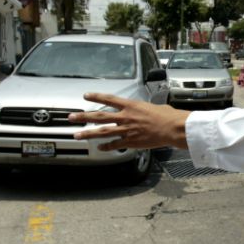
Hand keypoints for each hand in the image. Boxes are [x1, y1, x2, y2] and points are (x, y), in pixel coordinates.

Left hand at [69, 93, 190, 150]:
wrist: (172, 128)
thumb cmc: (167, 117)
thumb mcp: (155, 107)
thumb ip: (146, 109)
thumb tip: (148, 110)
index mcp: (131, 106)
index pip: (109, 99)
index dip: (96, 96)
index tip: (86, 96)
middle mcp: (125, 117)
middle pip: (99, 116)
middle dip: (83, 116)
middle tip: (72, 117)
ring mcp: (126, 130)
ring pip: (102, 132)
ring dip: (88, 134)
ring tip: (77, 135)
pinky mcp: (131, 142)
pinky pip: (115, 144)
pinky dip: (106, 146)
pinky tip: (100, 148)